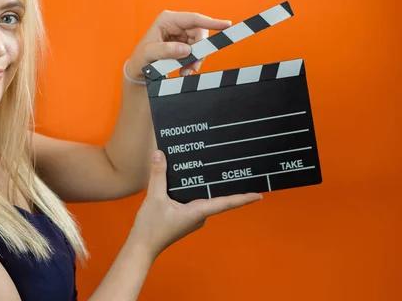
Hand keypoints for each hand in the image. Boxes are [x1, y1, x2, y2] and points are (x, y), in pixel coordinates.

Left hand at [125, 10, 231, 80]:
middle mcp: (176, 24)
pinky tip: (184, 70)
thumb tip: (186, 49)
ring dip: (196, 60)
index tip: (226, 24)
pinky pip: (196, 53)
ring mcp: (181, 35)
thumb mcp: (149, 54)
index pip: (193, 19)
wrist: (139, 71)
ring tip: (186, 71)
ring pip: (200, 45)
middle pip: (200, 34)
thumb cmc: (141, 58)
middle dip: (199, 51)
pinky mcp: (184, 45)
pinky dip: (193, 63)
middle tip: (194, 66)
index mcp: (167, 19)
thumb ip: (166, 50)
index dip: (211, 21)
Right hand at [129, 150, 261, 259]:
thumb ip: (158, 175)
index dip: (243, 198)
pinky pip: (194, 200)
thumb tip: (159, 154)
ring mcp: (193, 217)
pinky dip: (194, 190)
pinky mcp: (185, 217)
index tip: (259, 195)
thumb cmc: (151, 227)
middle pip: (217, 197)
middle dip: (224, 184)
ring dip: (207, 185)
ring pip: (204, 198)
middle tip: (235, 166)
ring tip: (211, 166)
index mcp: (199, 212)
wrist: (142, 246)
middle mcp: (200, 216)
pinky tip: (188, 178)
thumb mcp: (153, 197)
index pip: (226, 203)